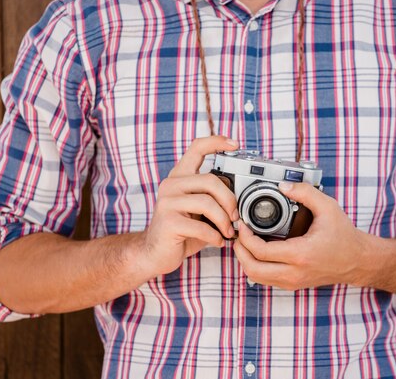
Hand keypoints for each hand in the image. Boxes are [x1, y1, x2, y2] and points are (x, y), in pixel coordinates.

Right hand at [139, 136, 239, 276]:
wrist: (153, 254)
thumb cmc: (181, 232)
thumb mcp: (198, 212)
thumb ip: (213, 199)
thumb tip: (242, 199)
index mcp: (179, 178)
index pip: (196, 148)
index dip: (216, 142)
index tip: (235, 145)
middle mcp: (171, 185)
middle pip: (211, 180)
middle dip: (230, 200)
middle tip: (235, 217)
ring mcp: (167, 202)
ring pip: (208, 203)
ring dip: (224, 221)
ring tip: (228, 232)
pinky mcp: (168, 222)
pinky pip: (201, 227)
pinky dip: (215, 236)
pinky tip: (217, 242)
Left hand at [233, 182, 372, 289]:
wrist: (358, 260)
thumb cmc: (344, 236)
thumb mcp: (328, 207)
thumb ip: (305, 192)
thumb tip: (283, 185)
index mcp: (300, 254)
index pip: (260, 251)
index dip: (245, 237)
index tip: (243, 224)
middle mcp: (294, 272)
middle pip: (252, 269)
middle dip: (239, 250)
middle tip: (239, 234)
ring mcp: (293, 281)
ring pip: (256, 277)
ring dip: (245, 260)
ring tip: (245, 241)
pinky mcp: (293, 284)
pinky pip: (265, 279)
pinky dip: (256, 266)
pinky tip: (258, 250)